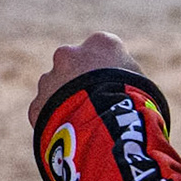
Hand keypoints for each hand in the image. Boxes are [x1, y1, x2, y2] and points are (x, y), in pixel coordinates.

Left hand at [27, 32, 143, 127]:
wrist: (103, 129)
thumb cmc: (134, 107)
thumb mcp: (143, 86)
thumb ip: (127, 78)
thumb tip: (127, 88)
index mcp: (101, 44)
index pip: (105, 51)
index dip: (111, 72)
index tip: (115, 88)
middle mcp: (69, 54)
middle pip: (74, 66)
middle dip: (80, 83)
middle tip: (95, 106)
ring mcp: (49, 79)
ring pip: (55, 89)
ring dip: (64, 102)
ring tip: (83, 125)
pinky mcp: (37, 104)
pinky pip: (45, 113)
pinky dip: (54, 122)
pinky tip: (70, 137)